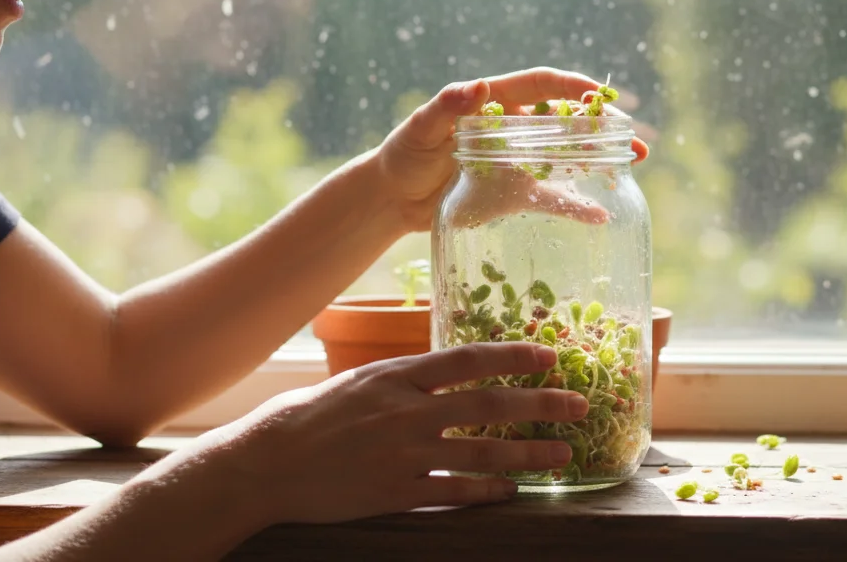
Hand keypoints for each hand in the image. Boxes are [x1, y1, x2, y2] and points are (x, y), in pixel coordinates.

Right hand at [205, 342, 588, 525]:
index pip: (469, 359)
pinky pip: (455, 491)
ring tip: (564, 454)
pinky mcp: (395, 493)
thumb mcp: (359, 381)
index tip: (549, 354)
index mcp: (397, 375)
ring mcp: (403, 454)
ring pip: (483, 452)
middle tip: (579, 405)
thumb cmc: (311, 416)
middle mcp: (407, 411)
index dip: (514, 355)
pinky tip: (513, 493)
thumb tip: (449, 373)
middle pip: (490, 405)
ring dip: (530, 454)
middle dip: (542, 404)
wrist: (267, 461)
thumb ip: (406, 378)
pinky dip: (489, 492)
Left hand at [376, 67, 649, 230]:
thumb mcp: (420, 129)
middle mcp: (513, 128)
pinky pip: (550, 197)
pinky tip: (600, 216)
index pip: (542, 85)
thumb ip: (445, 108)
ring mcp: (517, 161)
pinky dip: (575, 205)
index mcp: (495, 102)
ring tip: (632, 166)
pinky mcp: (513, 192)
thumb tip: (475, 88)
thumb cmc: (403, 154)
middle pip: (566, 119)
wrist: (392, 197)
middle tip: (633, 137)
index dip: (573, 87)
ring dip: (600, 159)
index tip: (601, 96)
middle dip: (601, 125)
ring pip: (566, 156)